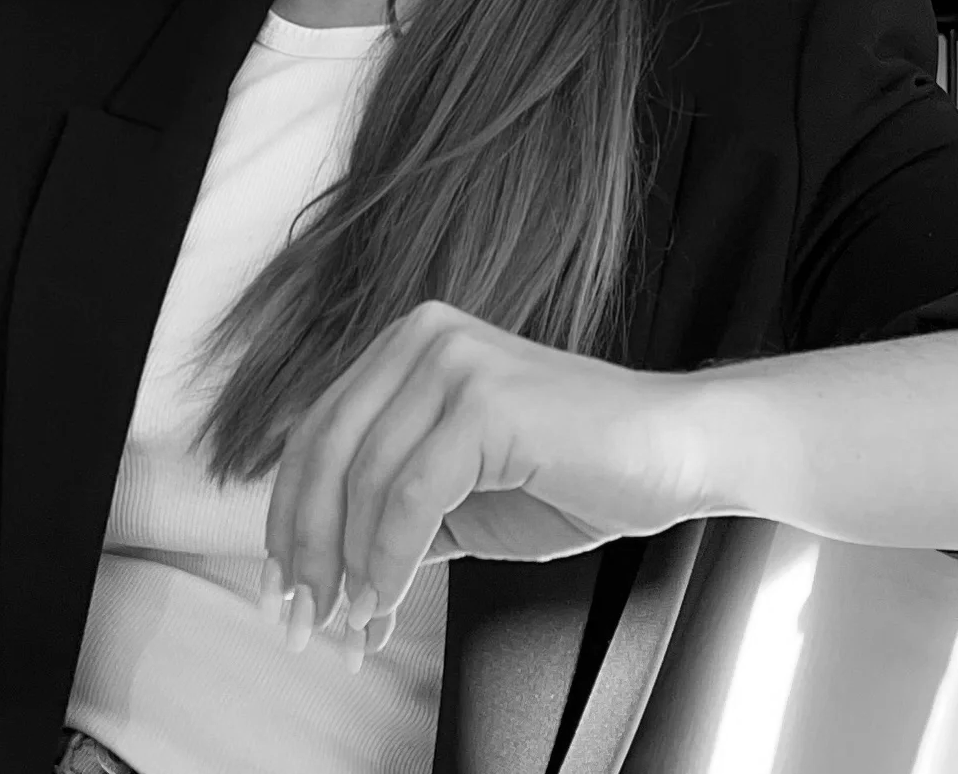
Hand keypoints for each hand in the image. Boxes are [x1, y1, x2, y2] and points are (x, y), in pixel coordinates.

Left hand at [260, 300, 711, 667]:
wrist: (673, 450)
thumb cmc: (574, 471)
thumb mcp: (459, 493)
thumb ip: (393, 511)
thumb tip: (326, 575)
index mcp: (409, 343)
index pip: (320, 431)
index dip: (290, 515)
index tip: (284, 587)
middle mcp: (422, 336)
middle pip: (325, 450)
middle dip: (305, 545)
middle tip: (306, 617)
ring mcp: (454, 360)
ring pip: (363, 478)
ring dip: (349, 565)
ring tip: (355, 622)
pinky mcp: (485, 401)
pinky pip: (411, 495)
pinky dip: (388, 558)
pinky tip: (388, 601)